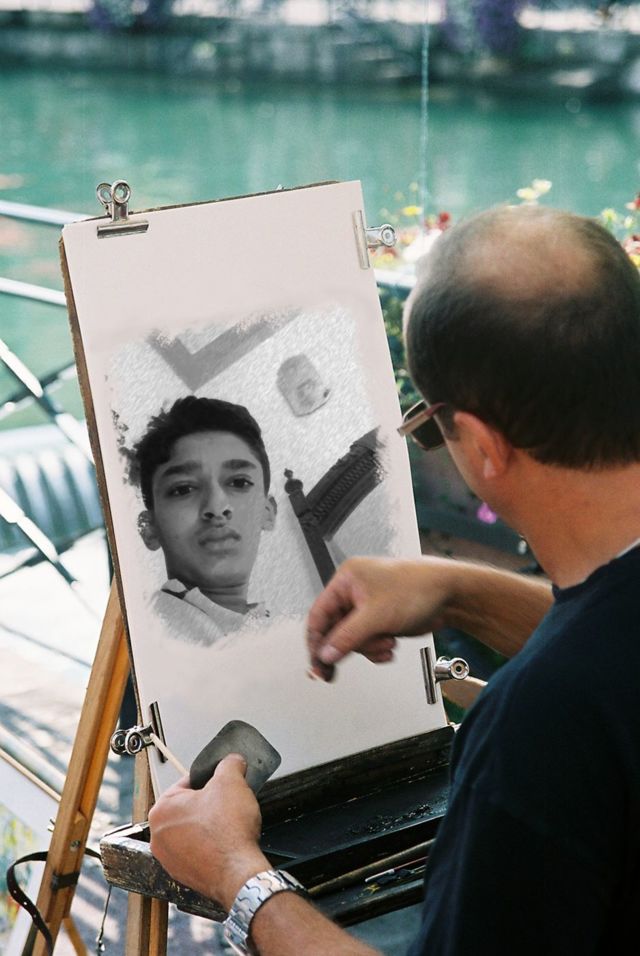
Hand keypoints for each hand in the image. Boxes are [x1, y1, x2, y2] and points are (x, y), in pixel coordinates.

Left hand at [148, 753, 269, 908]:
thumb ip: (229, 764)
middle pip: (188, 808)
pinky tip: (225, 844)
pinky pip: (196, 851)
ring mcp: (169, 859)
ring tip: (227, 825)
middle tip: (227, 805)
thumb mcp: (232, 781)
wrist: (238, 873)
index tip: (222, 785)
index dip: (209, 781)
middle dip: (208, 804)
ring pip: (191, 831)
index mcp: (161, 809)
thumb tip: (232, 761)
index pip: (186, 783)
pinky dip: (209, 847)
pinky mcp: (183, 875)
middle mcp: (159, 836)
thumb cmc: (228, 833)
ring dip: (208, 826)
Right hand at [306, 556, 453, 680]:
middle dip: (350, 645)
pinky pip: (368, 641)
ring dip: (369, 647)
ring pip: (353, 639)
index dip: (316, 641)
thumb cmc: (418, 588)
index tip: (317, 664)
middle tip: (338, 670)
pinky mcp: (380, 619)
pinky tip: (390, 646)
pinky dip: (377, 648)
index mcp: (346, 580)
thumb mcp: (376, 616)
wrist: (449, 594)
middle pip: (335, 630)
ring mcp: (367, 606)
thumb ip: (347, 637)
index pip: (318, 614)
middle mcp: (354, 591)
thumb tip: (325, 654)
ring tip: (386, 643)